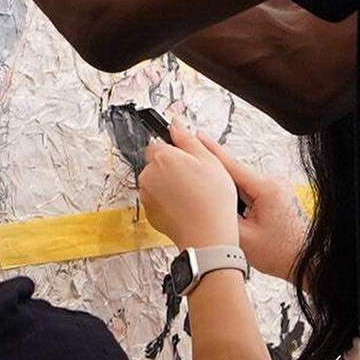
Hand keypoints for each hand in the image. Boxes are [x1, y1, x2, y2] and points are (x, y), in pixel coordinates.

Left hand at [139, 122, 242, 250]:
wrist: (207, 236)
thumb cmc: (212, 200)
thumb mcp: (209, 160)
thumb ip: (187, 138)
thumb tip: (175, 123)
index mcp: (163, 157)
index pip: (159, 143)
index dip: (175, 150)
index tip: (188, 159)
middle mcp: (149, 175)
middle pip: (156, 163)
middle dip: (171, 167)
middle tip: (195, 177)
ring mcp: (147, 195)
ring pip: (156, 182)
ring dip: (169, 184)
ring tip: (192, 194)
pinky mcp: (150, 213)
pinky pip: (156, 199)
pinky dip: (167, 201)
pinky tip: (185, 206)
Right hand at [209, 139, 308, 281]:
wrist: (304, 260)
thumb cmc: (281, 252)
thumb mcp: (244, 239)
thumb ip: (222, 218)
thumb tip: (205, 202)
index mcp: (267, 189)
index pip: (232, 166)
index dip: (211, 151)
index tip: (195, 136)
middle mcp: (274, 183)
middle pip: (235, 173)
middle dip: (215, 173)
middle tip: (193, 166)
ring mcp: (276, 187)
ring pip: (242, 182)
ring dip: (227, 187)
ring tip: (208, 191)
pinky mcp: (276, 194)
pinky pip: (250, 188)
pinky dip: (238, 194)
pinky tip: (228, 203)